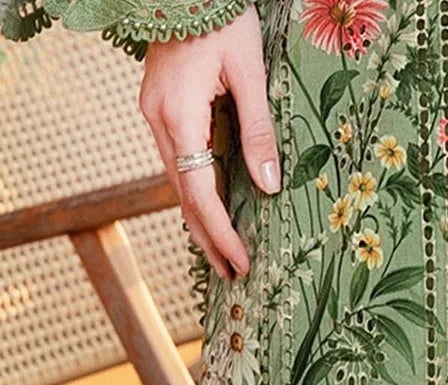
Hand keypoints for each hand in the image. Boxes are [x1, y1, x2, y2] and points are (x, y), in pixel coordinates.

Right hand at [139, 4, 279, 280]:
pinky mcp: (160, 106)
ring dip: (200, 219)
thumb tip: (269, 187)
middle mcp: (159, 121)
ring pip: (177, 181)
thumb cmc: (221, 17)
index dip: (221, 233)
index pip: (201, 193)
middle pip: (184, 196)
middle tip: (234, 273)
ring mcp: (155, 113)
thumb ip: (258, 130)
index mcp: (179, 116)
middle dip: (209, 237)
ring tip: (223, 253)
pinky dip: (193, 190)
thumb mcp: (249, 72)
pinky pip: (176, 161)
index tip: (242, 263)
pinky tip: (210, 208)